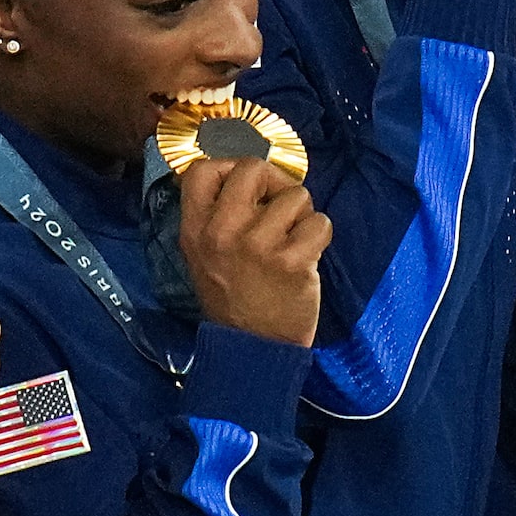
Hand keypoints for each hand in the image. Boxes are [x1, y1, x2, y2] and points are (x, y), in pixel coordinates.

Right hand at [178, 159, 331, 347]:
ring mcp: (257, 245)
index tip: (249, 188)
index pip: (202, 170)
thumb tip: (248, 177)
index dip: (230, 168)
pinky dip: (320, 236)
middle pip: (253, 168)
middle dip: (276, 182)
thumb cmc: (232, 298)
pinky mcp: (291, 261)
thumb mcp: (205, 256)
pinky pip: (320, 223)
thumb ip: (216, 216)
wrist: (251, 347)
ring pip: (297, 195)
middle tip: (281, 208)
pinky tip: (307, 256)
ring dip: (303, 215)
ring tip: (293, 240)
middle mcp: (222, 231)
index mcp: (195, 228)